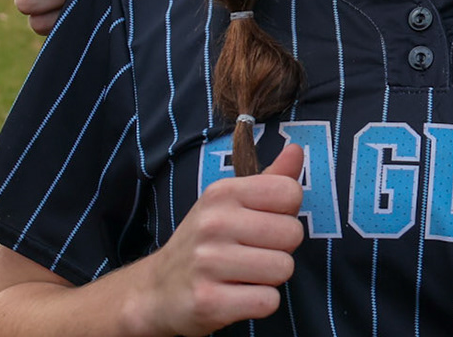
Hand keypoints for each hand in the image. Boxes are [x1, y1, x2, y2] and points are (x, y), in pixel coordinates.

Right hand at [131, 144, 305, 333]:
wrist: (156, 290)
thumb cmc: (205, 242)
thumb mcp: (231, 203)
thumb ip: (270, 178)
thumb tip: (296, 150)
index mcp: (222, 192)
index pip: (290, 193)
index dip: (286, 213)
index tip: (262, 223)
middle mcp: (213, 223)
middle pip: (293, 234)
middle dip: (280, 249)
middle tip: (251, 254)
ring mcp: (207, 263)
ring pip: (283, 269)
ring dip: (269, 278)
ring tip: (242, 274)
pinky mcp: (208, 302)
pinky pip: (268, 302)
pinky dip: (260, 303)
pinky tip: (236, 295)